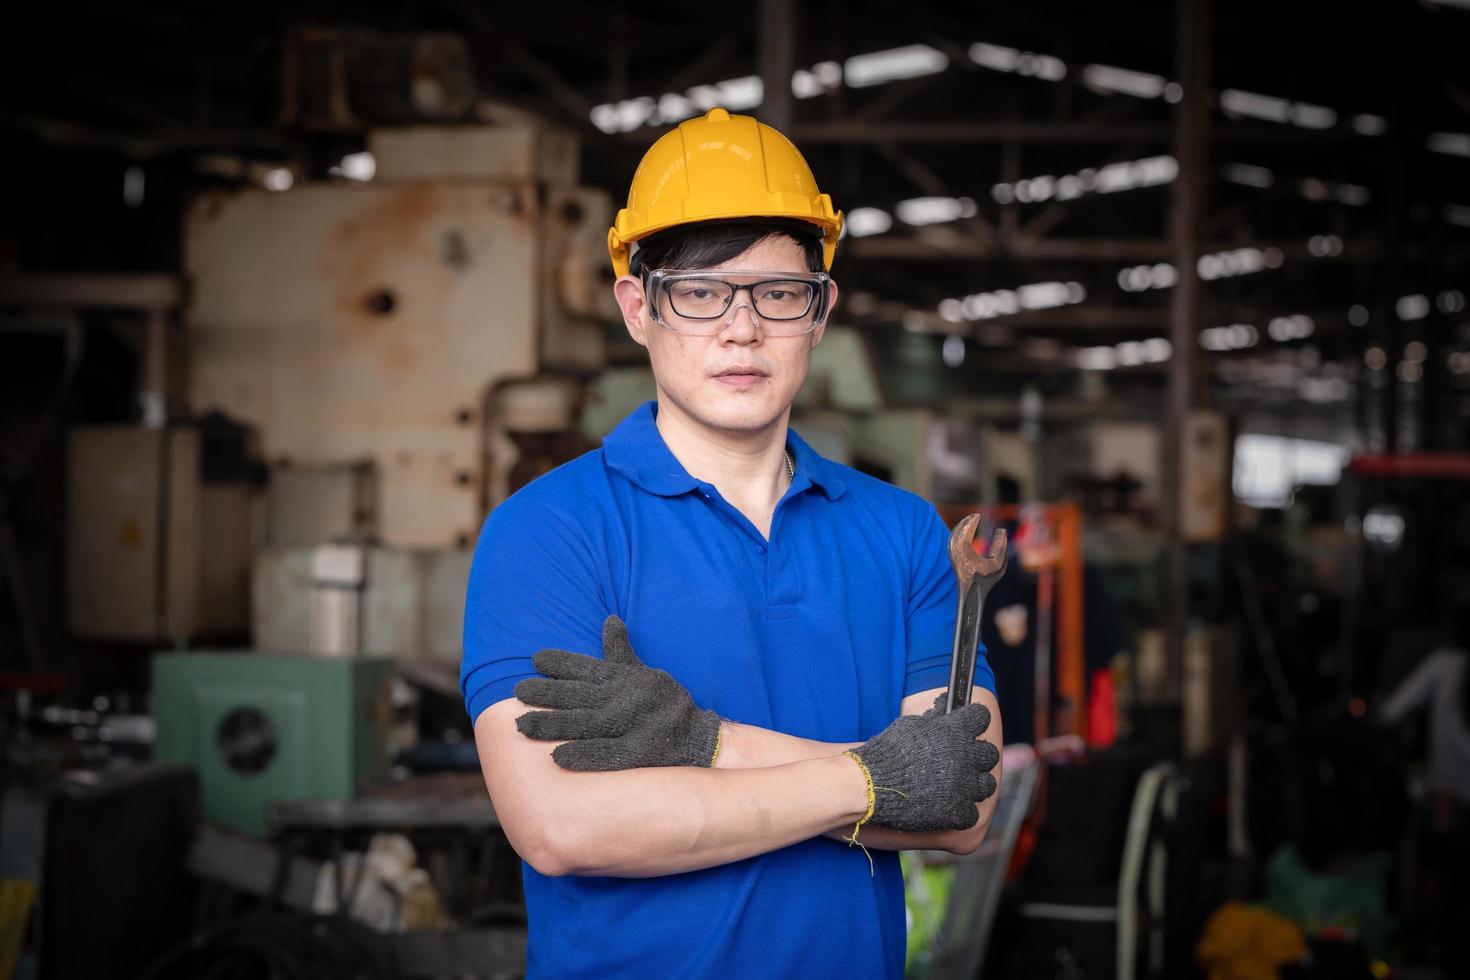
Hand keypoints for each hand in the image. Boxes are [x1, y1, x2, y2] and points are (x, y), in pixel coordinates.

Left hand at [514, 616, 721, 770]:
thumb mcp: (644, 672)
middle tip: (517, 691)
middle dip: (546, 693)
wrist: (699, 737)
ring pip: (585, 724)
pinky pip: (607, 754)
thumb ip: (620, 651)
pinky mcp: (640, 752)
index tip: (535, 659)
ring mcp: (633, 725)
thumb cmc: (663, 704)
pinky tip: (557, 757)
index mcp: (624, 678)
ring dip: (553, 725)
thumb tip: (610, 618)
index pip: (588, 667)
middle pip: (579, 696)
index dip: (562, 663)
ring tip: (522, 725)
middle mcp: (625, 699)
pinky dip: (583, 755)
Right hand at [847, 696, 998, 832]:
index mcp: (956, 730)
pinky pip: (971, 813)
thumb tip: (944, 711)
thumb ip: (935, 720)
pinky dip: (960, 811)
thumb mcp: (911, 725)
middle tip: (962, 761)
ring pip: (986, 785)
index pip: (981, 717)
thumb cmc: (888, 752)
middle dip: (977, 756)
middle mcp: (967, 757)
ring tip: (957, 786)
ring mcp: (965, 787)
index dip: (974, 721)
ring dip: (974, 784)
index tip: (968, 725)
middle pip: (990, 754)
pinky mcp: (958, 813)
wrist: (871, 785)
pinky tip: (946, 806)